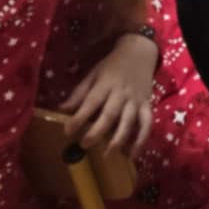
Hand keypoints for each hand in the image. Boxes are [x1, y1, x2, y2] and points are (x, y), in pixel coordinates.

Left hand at [63, 34, 156, 154]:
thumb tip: (61, 110)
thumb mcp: (93, 74)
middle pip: (111, 114)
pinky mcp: (147, 106)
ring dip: (119, 139)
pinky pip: (147, 125)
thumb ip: (79, 93)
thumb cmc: (112, 66)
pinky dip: (141, 140)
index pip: (92, 102)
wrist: (139, 52)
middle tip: (84, 145)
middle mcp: (122, 93)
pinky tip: (132, 156)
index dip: (80, 117)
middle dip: (98, 131)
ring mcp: (136, 101)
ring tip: (107, 154)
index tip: (67, 131)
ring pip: (129, 121)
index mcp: (106, 84)